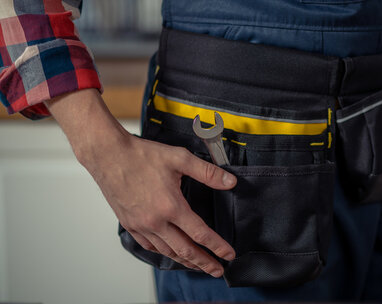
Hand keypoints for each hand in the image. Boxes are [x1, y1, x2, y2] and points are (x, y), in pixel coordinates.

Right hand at [82, 132, 237, 276]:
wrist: (108, 155)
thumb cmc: (141, 155)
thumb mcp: (180, 158)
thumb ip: (207, 172)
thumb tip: (230, 182)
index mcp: (171, 206)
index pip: (200, 234)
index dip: (217, 246)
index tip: (229, 255)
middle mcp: (155, 221)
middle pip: (185, 250)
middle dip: (204, 263)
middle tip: (217, 270)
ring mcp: (141, 225)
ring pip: (167, 251)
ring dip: (185, 260)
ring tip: (198, 265)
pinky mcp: (130, 224)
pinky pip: (149, 246)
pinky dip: (164, 252)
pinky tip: (170, 252)